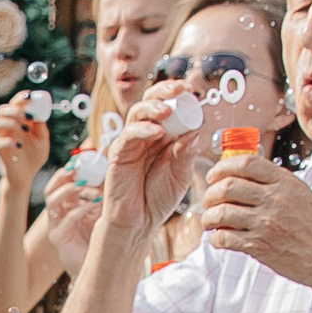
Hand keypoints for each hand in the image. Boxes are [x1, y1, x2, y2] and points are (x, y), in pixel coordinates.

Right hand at [0, 95, 50, 193]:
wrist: (27, 175)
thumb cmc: (34, 156)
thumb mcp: (43, 140)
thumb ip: (41, 127)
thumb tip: (40, 113)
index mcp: (19, 121)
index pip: (15, 103)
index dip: (20, 97)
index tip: (30, 96)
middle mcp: (8, 127)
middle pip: (2, 109)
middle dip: (15, 109)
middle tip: (28, 116)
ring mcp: (2, 138)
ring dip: (11, 122)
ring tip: (24, 130)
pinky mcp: (0, 151)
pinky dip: (8, 142)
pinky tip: (19, 146)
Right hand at [41, 166, 99, 276]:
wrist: (101, 267)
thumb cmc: (102, 239)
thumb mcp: (103, 209)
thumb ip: (103, 192)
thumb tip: (111, 169)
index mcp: (68, 204)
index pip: (62, 181)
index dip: (70, 169)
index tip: (84, 158)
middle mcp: (59, 213)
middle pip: (51, 187)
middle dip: (64, 175)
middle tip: (79, 167)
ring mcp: (56, 225)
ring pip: (53, 201)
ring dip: (69, 189)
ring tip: (86, 184)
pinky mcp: (59, 238)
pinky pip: (66, 219)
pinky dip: (81, 209)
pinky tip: (96, 205)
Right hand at [99, 94, 204, 239]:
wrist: (138, 223)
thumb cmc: (158, 199)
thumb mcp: (181, 176)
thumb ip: (186, 154)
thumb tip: (193, 131)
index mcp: (164, 136)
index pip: (171, 107)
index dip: (180, 96)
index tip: (193, 92)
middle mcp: (147, 134)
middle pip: (152, 101)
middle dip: (165, 90)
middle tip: (181, 89)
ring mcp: (131, 142)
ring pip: (138, 112)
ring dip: (153, 107)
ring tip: (167, 110)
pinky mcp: (118, 153)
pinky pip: (128, 135)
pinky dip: (142, 129)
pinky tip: (156, 132)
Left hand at [197, 142, 311, 292]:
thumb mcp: (303, 194)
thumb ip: (277, 182)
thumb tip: (248, 169)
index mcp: (285, 183)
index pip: (245, 163)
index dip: (222, 168)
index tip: (214, 175)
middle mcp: (274, 200)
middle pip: (227, 187)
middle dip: (210, 193)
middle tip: (208, 200)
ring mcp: (266, 223)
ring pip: (221, 213)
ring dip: (208, 217)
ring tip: (210, 222)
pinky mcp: (260, 246)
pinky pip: (225, 238)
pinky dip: (216, 238)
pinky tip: (219, 238)